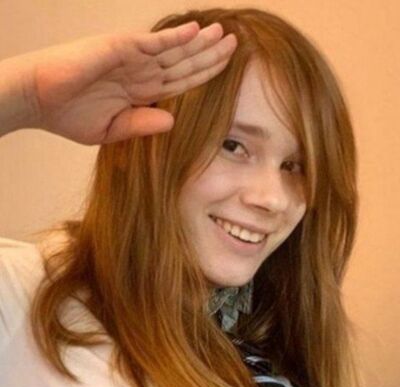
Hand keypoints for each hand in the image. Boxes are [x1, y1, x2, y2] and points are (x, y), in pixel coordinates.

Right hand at [23, 21, 236, 143]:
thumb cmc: (71, 116)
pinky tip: (196, 33)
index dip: (203, 75)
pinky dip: (174, 38)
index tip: (225, 69)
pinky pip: (152, 43)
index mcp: (141, 92)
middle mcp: (141, 72)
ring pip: (174, 51)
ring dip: (200, 43)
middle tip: (235, 45)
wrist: (39, 101)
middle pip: (183, 64)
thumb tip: (172, 122)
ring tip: (225, 36)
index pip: (180, 82)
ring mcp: (132, 59)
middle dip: (210, 56)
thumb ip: (142, 123)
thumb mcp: (112, 130)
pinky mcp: (118, 49)